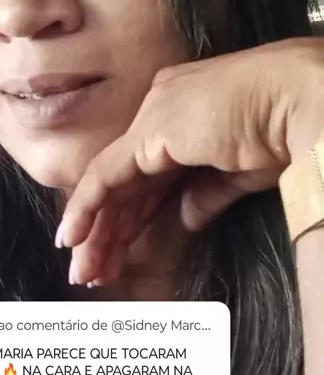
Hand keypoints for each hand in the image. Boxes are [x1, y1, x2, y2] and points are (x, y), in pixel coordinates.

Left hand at [56, 38, 323, 285]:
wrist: (300, 103)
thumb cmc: (283, 131)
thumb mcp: (238, 173)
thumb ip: (206, 194)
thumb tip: (186, 217)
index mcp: (182, 120)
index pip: (146, 178)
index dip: (131, 218)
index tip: (118, 252)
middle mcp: (159, 114)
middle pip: (124, 185)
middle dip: (108, 232)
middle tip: (92, 271)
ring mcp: (152, 120)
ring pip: (109, 184)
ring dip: (96, 231)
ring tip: (84, 271)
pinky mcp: (148, 133)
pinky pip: (105, 177)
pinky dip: (86, 209)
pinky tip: (74, 239)